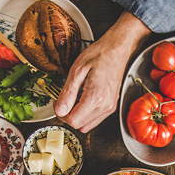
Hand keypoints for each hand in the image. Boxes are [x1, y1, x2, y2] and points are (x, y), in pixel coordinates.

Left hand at [54, 12, 148, 132]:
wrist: (118, 50)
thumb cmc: (99, 55)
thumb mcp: (77, 70)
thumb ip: (68, 93)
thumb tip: (60, 110)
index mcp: (95, 97)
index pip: (73, 120)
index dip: (61, 113)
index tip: (57, 102)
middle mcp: (105, 106)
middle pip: (79, 124)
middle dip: (67, 115)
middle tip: (63, 100)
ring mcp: (109, 108)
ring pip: (86, 125)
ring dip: (76, 115)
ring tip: (74, 98)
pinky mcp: (111, 107)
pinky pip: (94, 120)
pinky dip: (85, 114)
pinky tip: (82, 100)